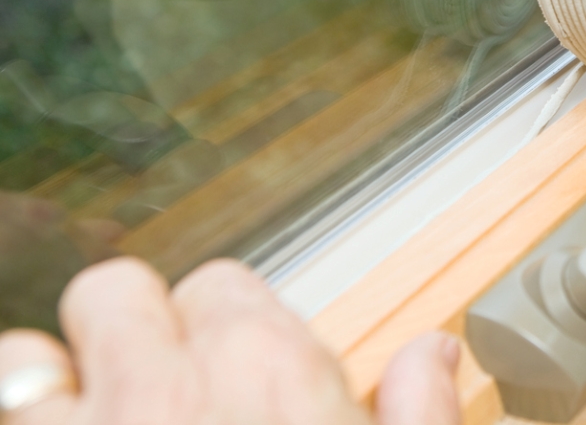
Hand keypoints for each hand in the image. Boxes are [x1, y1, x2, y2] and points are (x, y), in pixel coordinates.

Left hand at [0, 257, 460, 424]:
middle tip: (154, 387)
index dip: (229, 329)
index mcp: (267, 375)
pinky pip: (6, 405)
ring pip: (28, 354)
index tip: (238, 373)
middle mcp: (160, 390)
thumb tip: (431, 355)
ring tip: (89, 416)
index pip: (223, 286)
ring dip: (54, 383)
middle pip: (117, 291)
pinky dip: (28, 413)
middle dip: (133, 328)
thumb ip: (421, 413)